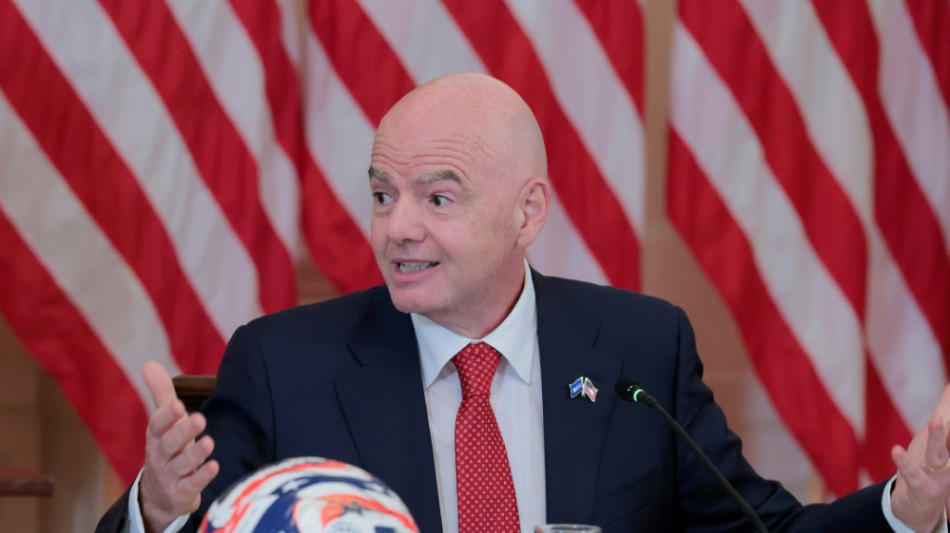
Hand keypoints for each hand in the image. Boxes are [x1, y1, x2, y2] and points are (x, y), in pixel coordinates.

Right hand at [139, 361, 218, 532]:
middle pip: (169, 444)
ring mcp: (169, 476)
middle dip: (183, 431)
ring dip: (195, 454)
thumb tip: (149, 363)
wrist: (158, 496)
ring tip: (209, 442)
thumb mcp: (163, 423)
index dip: (166, 416)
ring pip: (180, 465)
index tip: (177, 405)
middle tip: (199, 419)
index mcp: (156, 436)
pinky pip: (190, 485)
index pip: (157, 425)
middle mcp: (160, 456)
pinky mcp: (181, 493)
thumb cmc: (167, 450)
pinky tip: (215, 466)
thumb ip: (161, 394)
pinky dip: (202, 477)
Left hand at [891, 383, 949, 532]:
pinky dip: (905, 463)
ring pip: (939, 454)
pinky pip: (914, 475)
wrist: (918, 509)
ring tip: (935, 420)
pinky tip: (896, 450)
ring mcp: (940, 476)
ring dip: (937, 437)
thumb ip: (945, 411)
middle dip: (948, 426)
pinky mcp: (922, 488)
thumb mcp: (937, 437)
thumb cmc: (929, 465)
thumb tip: (949, 385)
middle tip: (943, 414)